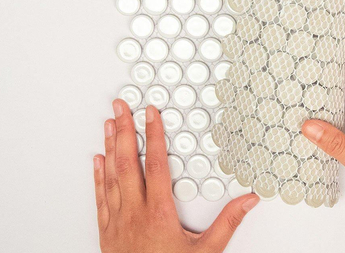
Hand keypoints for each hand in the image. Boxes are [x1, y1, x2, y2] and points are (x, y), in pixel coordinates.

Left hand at [93, 100, 258, 252]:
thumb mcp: (206, 252)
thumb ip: (227, 223)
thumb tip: (247, 201)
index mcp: (159, 213)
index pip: (156, 164)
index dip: (154, 135)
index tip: (151, 113)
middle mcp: (134, 213)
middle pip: (127, 163)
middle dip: (125, 130)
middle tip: (121, 106)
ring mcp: (117, 221)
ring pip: (111, 175)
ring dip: (110, 146)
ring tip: (110, 123)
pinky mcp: (107, 231)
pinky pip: (100, 197)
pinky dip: (98, 176)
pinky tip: (97, 160)